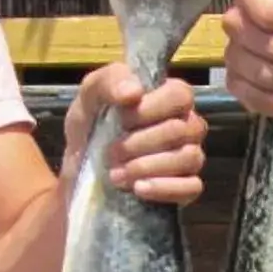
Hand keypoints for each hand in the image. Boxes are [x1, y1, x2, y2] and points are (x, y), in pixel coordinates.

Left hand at [65, 64, 206, 204]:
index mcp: (169, 98)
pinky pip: (191, 188)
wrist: (81, 169)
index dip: (150, 109)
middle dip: (140, 144)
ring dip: (147, 167)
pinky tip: (137, 189)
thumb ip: (109, 82)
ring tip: (116, 174)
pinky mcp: (186, 188)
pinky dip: (164, 188)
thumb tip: (134, 91)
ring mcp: (189, 157)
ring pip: (189, 158)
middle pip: (182, 130)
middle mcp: (186, 125)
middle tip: (111, 152)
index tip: (121, 120)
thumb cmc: (92, 126)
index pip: (180, 95)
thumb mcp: (89, 97)